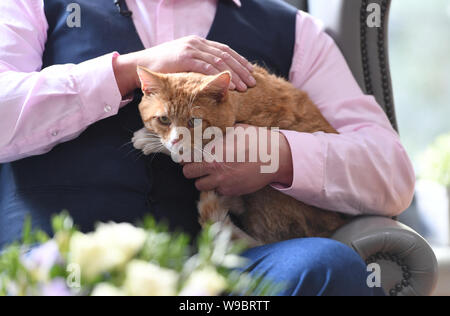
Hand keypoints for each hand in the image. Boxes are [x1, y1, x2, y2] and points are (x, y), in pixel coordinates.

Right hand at [113, 36, 255, 96]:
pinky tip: (230, 86)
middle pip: (226, 55)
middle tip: (253, 82)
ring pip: (219, 61)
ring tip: (245, 87)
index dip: (239, 60)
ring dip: (234, 75)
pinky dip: (220, 77)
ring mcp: (191, 49)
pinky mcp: (185, 58)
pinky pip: (207, 68)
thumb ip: (198, 64)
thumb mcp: (184, 62)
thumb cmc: (163, 67)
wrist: (142, 64)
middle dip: (241, 69)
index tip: (250, 71)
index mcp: (198, 42)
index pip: (224, 50)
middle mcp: (197, 43)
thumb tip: (213, 75)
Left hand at [182, 124, 293, 195]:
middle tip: (197, 165)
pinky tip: (227, 177)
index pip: (185, 157)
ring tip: (212, 172)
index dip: (184, 157)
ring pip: (200, 185)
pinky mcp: (232, 191)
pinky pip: (217, 191)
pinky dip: (219, 186)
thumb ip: (218, 134)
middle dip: (191, 169)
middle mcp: (214, 168)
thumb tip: (205, 131)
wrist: (274, 157)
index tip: (185, 156)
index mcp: (213, 151)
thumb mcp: (235, 130)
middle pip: (187, 173)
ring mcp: (223, 182)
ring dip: (203, 179)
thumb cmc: (256, 140)